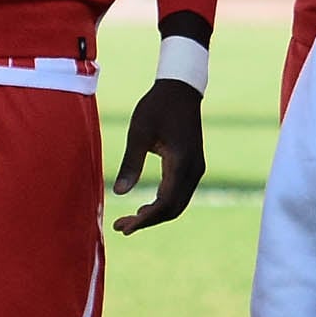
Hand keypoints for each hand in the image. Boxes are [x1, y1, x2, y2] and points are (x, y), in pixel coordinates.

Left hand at [111, 76, 205, 232]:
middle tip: (121, 227)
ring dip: (156, 214)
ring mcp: (196, 169)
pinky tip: (146, 206)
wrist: (181, 89)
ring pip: (178, 204)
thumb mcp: (139, 133)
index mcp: (181, 162)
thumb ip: (131, 164)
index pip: (164, 203)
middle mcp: (193, 170)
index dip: (144, 220)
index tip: (123, 227)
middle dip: (148, 221)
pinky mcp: (193, 166)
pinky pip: (180, 193)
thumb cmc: (157, 107)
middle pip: (173, 209)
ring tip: (130, 220)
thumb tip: (119, 194)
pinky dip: (163, 204)